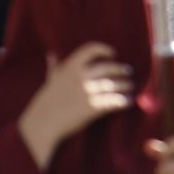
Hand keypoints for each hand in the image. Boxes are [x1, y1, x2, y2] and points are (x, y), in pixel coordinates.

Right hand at [17, 43, 132, 169]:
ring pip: (114, 84)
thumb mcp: (50, 81)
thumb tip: (51, 54)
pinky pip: (114, 101)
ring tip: (130, 87)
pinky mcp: (93, 107)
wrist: (42, 123)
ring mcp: (88, 91)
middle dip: (121, 69)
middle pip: (109, 67)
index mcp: (70, 67)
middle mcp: (81, 76)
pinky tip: (128, 102)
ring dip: (125, 86)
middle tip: (128, 71)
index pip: (91, 49)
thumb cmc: (45, 102)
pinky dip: (124, 101)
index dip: (104, 49)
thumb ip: (54, 67)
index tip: (113, 53)